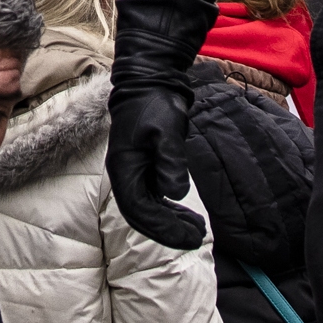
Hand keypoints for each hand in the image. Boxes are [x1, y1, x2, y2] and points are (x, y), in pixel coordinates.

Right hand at [106, 81, 203, 248]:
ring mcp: (135, 173)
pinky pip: (156, 199)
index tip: (188, 235)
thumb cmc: (154, 103)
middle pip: (142, 216)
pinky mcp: (147, 169)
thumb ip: (170, 161)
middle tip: (196, 240)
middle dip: (168, 231)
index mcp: (124, 169)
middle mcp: (126, 176)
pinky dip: (172, 211)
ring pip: (150, 210)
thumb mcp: (165, 129)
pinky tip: (189, 217)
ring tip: (198, 231)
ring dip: (172, 223)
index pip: (139, 209)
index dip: (163, 227)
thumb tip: (175, 193)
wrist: (150, 82)